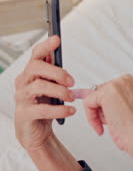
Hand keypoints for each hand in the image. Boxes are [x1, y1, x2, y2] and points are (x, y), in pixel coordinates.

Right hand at [14, 35, 75, 151]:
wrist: (36, 131)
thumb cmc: (45, 106)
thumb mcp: (52, 87)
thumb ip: (56, 74)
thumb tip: (64, 62)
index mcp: (32, 74)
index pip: (36, 55)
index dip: (45, 46)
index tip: (57, 39)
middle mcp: (24, 83)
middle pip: (35, 67)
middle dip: (57, 72)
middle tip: (72, 82)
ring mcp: (22, 98)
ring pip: (39, 87)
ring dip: (60, 91)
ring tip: (71, 97)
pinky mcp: (25, 114)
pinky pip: (42, 109)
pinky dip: (59, 110)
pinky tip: (70, 111)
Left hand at [78, 74, 132, 152]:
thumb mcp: (120, 108)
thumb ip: (106, 99)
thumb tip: (83, 92)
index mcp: (128, 82)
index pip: (104, 90)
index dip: (104, 107)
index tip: (108, 113)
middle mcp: (123, 81)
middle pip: (96, 93)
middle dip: (100, 111)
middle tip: (113, 120)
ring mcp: (116, 85)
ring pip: (91, 98)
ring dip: (97, 115)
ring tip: (113, 122)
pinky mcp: (107, 93)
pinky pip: (87, 103)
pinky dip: (92, 118)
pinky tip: (105, 124)